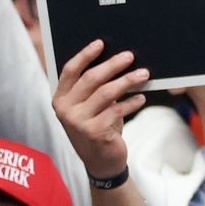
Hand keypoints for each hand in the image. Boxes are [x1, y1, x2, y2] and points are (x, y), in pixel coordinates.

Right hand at [53, 40, 149, 179]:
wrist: (101, 162)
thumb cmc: (98, 128)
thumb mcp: (89, 108)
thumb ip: (93, 89)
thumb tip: (115, 60)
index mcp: (60, 99)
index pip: (70, 71)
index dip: (85, 55)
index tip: (101, 43)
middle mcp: (65, 110)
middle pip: (91, 78)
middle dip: (113, 64)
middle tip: (130, 56)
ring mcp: (78, 122)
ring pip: (107, 92)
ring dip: (128, 80)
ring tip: (144, 74)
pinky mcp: (94, 132)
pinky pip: (118, 110)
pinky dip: (132, 102)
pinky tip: (141, 97)